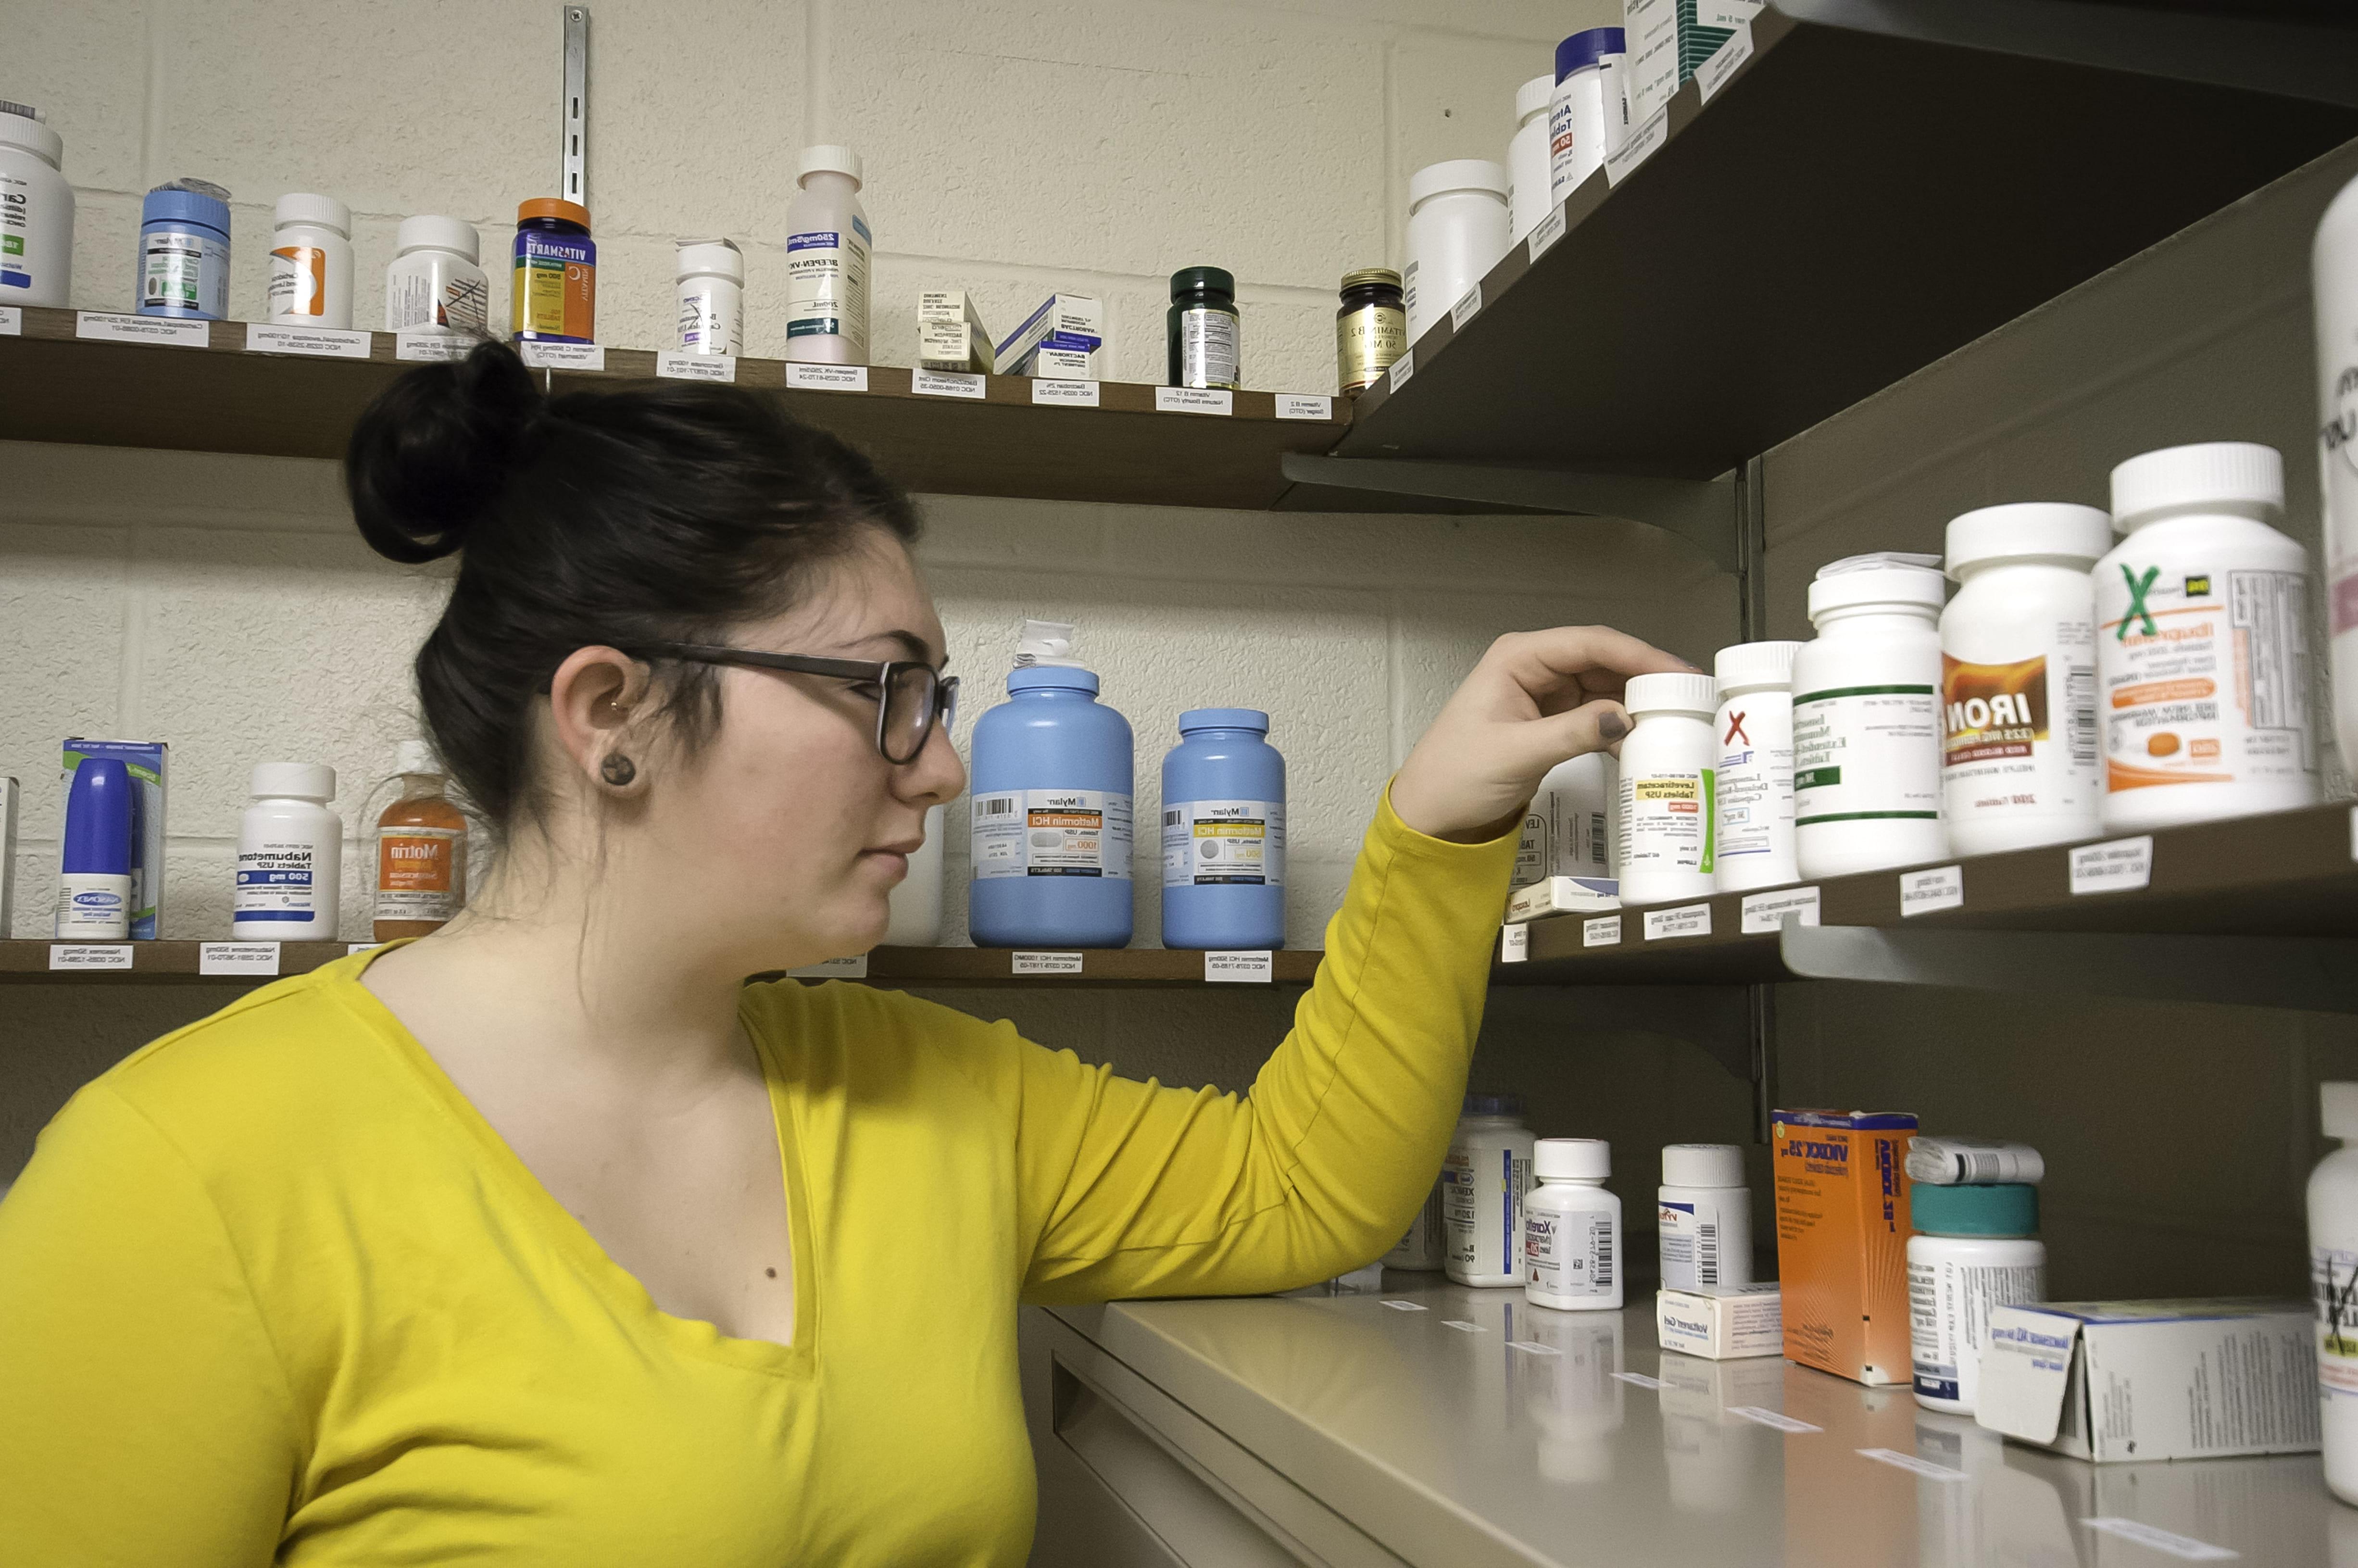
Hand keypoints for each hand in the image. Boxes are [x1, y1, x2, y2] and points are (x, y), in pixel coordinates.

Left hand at [1390, 627, 1695, 842]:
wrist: (1430, 815)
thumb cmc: (1456, 777)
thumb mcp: (1516, 754)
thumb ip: (1573, 733)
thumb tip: (1626, 719)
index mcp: (1518, 658)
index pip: (1590, 644)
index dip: (1639, 656)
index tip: (1679, 674)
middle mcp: (1534, 667)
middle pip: (1604, 661)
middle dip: (1646, 678)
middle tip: (1691, 700)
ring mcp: (1545, 694)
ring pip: (1605, 688)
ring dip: (1637, 704)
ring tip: (1679, 720)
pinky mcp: (1552, 722)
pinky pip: (1597, 715)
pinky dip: (1620, 728)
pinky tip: (1644, 744)